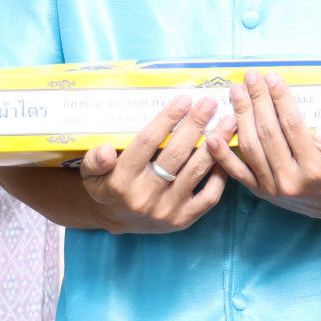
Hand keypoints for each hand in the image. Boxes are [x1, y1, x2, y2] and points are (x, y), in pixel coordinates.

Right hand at [77, 94, 227, 233]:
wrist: (120, 220)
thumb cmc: (109, 186)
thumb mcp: (91, 172)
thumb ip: (95, 160)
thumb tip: (107, 150)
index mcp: (120, 181)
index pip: (146, 144)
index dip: (166, 120)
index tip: (183, 99)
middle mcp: (144, 197)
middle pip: (175, 155)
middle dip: (195, 125)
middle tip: (209, 103)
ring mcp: (166, 211)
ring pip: (196, 172)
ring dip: (215, 144)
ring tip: (229, 121)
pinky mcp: (184, 220)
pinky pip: (209, 196)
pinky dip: (220, 174)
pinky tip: (226, 153)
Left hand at [205, 74, 320, 222]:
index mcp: (315, 169)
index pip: (292, 126)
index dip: (280, 100)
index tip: (273, 78)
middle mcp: (290, 179)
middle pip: (268, 132)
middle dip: (257, 101)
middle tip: (250, 77)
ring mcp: (271, 187)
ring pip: (251, 147)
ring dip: (241, 116)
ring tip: (236, 92)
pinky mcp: (260, 192)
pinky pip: (237, 173)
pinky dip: (222, 155)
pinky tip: (212, 136)